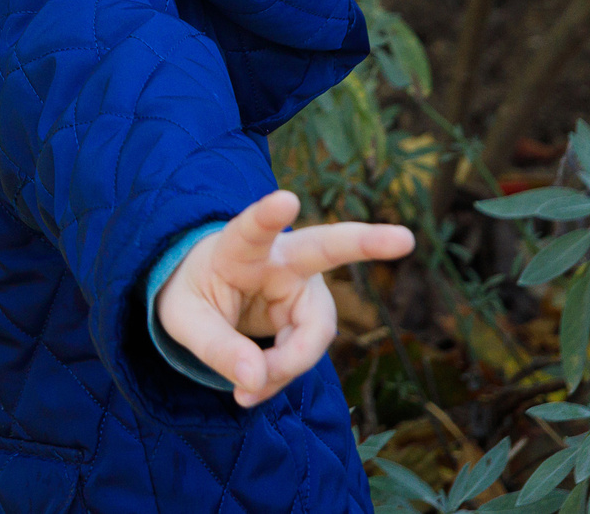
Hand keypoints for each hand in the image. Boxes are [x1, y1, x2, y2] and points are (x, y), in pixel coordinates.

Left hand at [155, 190, 413, 407]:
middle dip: (365, 244)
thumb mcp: (184, 320)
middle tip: (404, 238)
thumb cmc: (193, 295)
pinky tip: (253, 387)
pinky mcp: (313, 315)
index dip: (268, 215)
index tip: (287, 198)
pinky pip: (305, 355)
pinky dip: (280, 376)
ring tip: (244, 392)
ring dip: (282, 367)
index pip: (253, 229)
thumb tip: (256, 381)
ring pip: (312, 334)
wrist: (205, 299)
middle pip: (325, 249)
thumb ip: (216, 348)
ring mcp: (304, 287)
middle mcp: (280, 260)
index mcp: (238, 247)